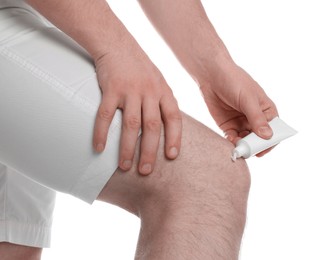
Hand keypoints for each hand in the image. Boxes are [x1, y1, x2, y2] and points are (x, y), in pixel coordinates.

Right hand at [93, 45, 181, 174]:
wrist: (117, 44)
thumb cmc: (139, 67)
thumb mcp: (158, 81)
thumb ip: (162, 102)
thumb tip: (167, 128)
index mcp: (164, 92)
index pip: (174, 118)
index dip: (175, 138)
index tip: (172, 156)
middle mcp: (150, 92)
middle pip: (152, 127)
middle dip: (150, 151)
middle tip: (146, 171)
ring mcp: (130, 91)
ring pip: (131, 125)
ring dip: (128, 148)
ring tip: (125, 167)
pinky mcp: (111, 89)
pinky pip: (106, 115)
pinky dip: (102, 133)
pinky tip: (99, 148)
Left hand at [200, 63, 277, 156]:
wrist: (211, 75)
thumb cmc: (234, 81)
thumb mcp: (248, 99)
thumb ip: (257, 118)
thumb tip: (268, 136)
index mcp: (267, 111)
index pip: (275, 130)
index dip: (271, 141)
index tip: (265, 148)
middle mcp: (256, 119)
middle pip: (260, 139)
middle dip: (256, 146)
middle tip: (250, 150)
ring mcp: (242, 124)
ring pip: (247, 142)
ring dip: (244, 146)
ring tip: (240, 148)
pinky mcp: (229, 126)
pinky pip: (233, 139)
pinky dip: (233, 143)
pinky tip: (232, 142)